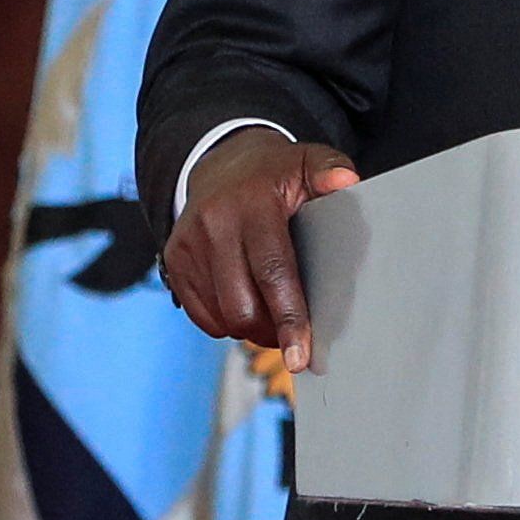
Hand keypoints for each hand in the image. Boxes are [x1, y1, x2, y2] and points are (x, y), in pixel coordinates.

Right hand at [160, 131, 358, 368]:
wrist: (220, 166)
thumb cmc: (273, 176)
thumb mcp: (306, 163)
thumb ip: (329, 170)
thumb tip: (346, 182)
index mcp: (252, 203)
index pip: (272, 271)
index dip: (290, 318)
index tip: (300, 357)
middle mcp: (214, 223)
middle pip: (242, 306)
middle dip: (272, 331)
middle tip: (293, 332)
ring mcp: (189, 244)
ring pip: (223, 317)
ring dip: (251, 328)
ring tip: (271, 310)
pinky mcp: (174, 261)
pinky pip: (203, 317)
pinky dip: (227, 321)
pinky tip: (244, 299)